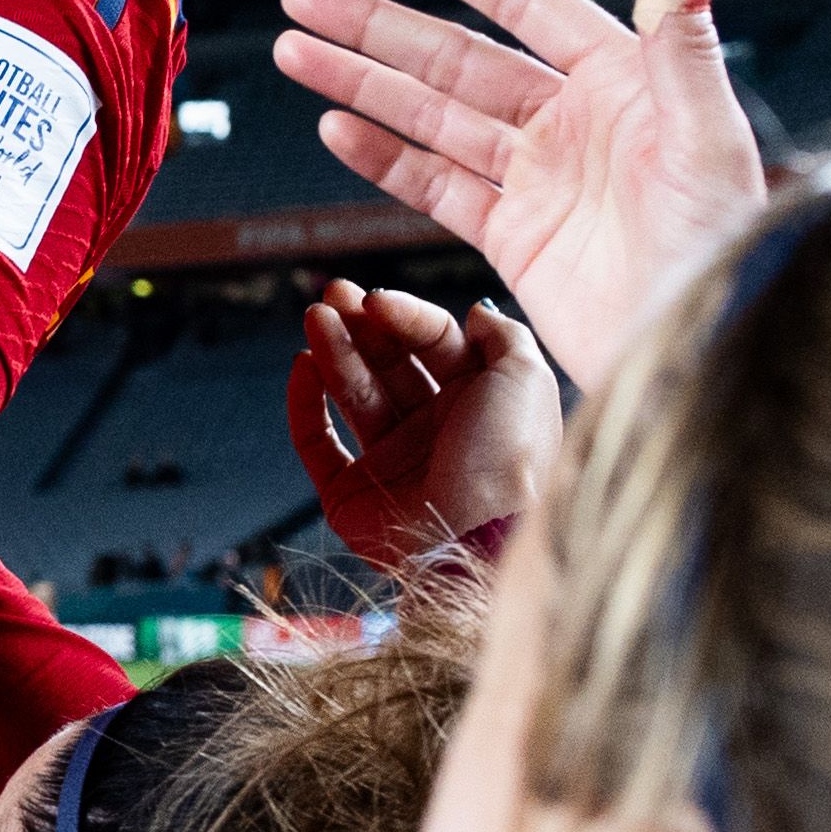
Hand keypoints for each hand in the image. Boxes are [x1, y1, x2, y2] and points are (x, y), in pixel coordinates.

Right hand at [270, 0, 764, 390]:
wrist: (710, 343)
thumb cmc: (731, 242)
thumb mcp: (711, 135)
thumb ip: (682, 40)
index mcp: (620, 83)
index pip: (525, 4)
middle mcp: (573, 123)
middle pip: (453, 58)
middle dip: (375, 25)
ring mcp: (539, 181)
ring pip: (430, 118)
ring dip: (361, 84)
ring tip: (297, 53)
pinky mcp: (516, 239)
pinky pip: (436, 188)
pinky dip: (383, 160)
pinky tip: (338, 128)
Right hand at [288, 284, 559, 563]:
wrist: (478, 537)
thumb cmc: (509, 460)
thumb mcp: (527, 378)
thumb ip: (506, 336)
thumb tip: (477, 311)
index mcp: (480, 402)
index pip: (435, 341)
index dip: (405, 315)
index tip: (375, 299)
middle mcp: (437, 430)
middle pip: (392, 363)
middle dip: (362, 326)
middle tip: (333, 294)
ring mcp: (393, 463)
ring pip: (354, 394)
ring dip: (333, 351)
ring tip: (314, 318)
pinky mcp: (350, 494)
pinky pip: (318, 443)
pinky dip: (305, 405)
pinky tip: (302, 366)